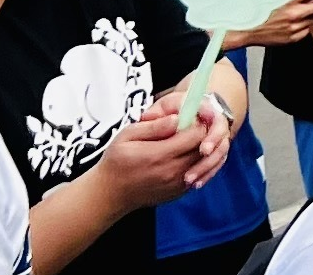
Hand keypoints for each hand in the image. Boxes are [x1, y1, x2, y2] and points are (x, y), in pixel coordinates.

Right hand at [93, 92, 232, 211]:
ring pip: (202, 160)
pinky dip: (194, 163)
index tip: (188, 117)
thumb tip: (177, 118)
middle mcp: (172, 171)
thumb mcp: (127, 136)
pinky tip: (178, 157)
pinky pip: (197, 173)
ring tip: (181, 142)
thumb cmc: (115, 162)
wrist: (110, 194)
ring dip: (198, 149)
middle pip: (202, 147)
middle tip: (187, 128)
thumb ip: (154, 126)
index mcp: (159, 155)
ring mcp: (177, 184)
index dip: (195, 122)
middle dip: (199, 134)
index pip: (195, 134)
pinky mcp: (179, 192)